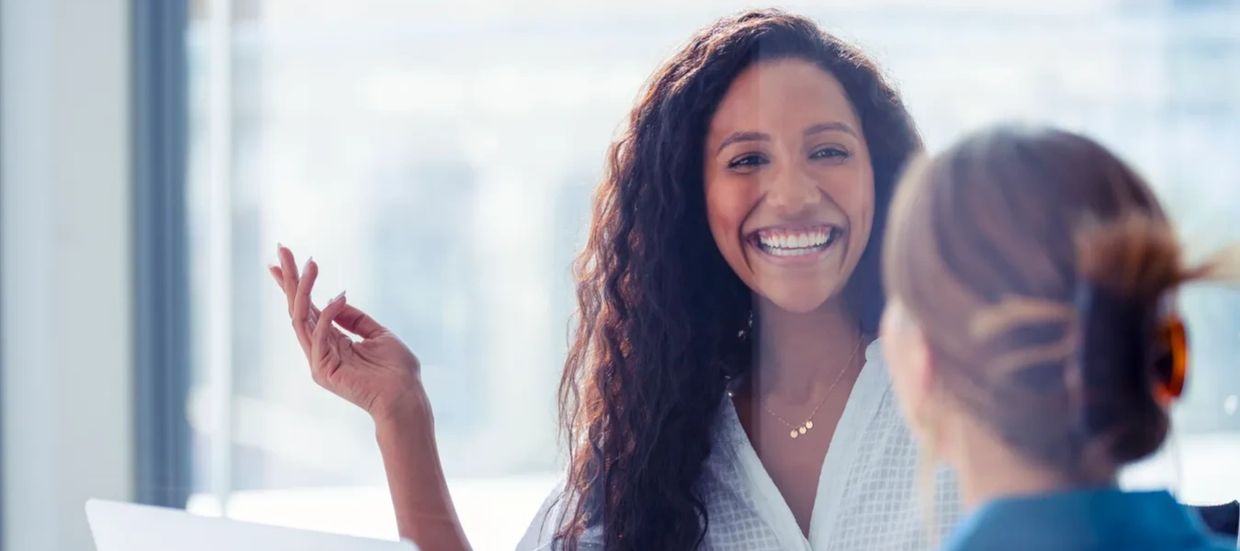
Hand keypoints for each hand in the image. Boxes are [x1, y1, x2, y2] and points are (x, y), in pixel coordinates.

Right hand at [269, 244, 427, 423]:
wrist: (406, 398)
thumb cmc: (397, 371)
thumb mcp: (378, 335)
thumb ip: (355, 319)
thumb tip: (336, 298)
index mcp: (332, 340)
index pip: (307, 308)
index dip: (295, 284)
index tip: (283, 259)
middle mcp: (320, 348)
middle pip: (297, 308)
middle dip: (289, 279)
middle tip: (282, 250)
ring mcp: (319, 360)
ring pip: (300, 319)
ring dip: (302, 289)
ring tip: (308, 265)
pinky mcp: (323, 370)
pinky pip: (320, 336)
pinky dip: (328, 314)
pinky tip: (339, 296)